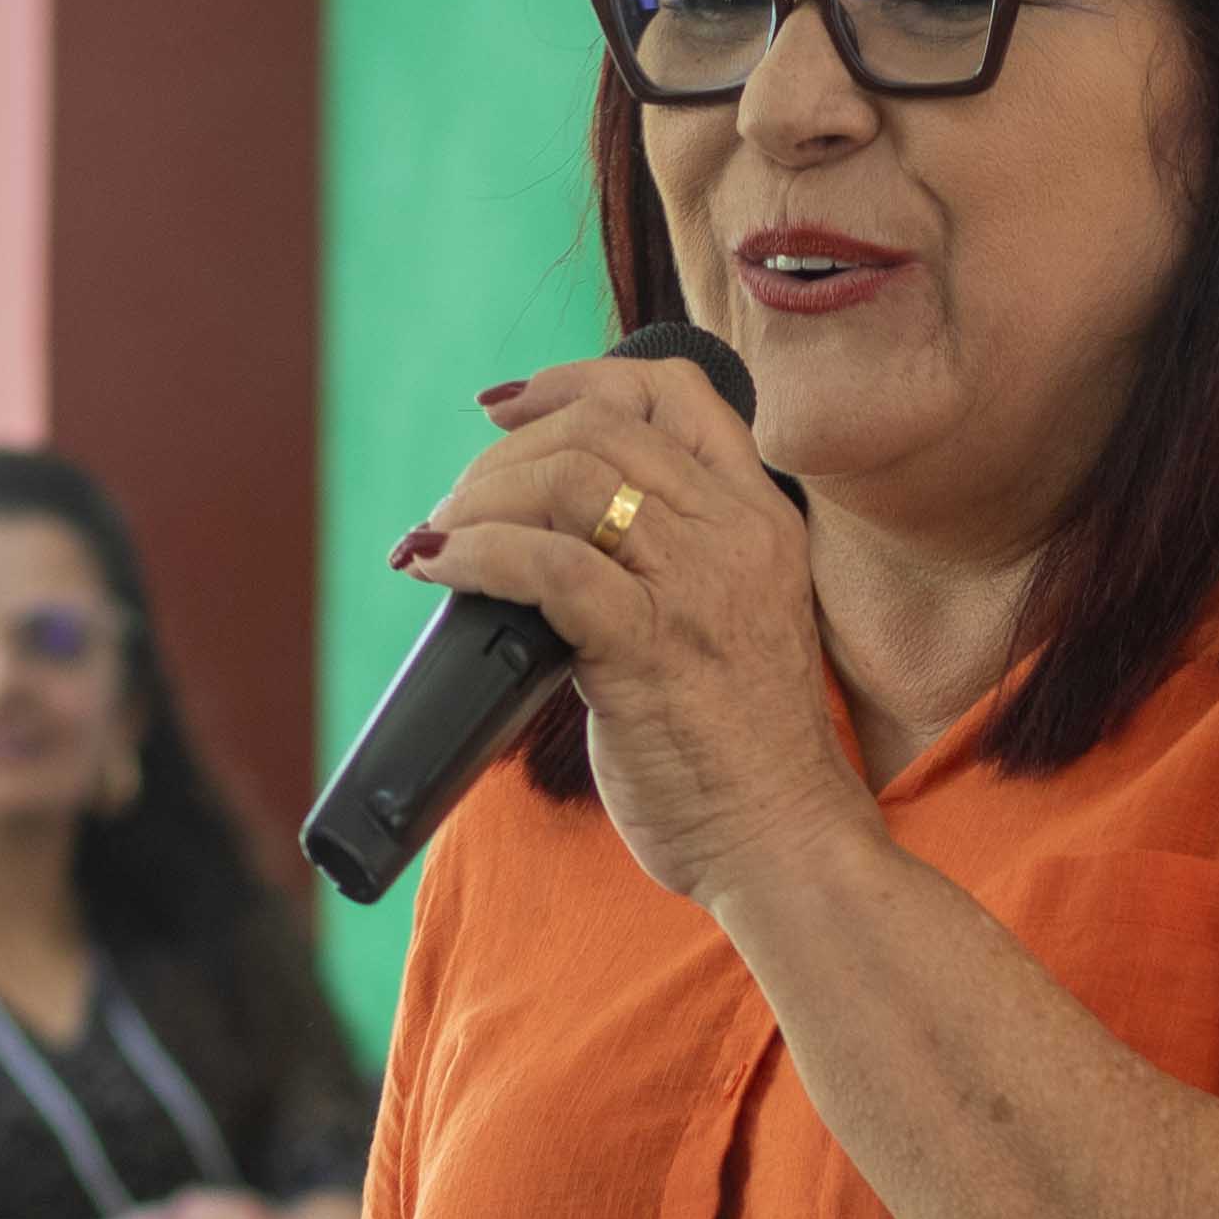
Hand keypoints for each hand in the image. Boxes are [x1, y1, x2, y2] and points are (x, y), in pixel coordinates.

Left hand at [397, 349, 853, 906]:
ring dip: (477, 498)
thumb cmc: (742, 747)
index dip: (577, 379)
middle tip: (457, 504)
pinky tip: (437, 567)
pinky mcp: (646, 647)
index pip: (674, 393)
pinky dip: (472, 553)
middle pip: (600, 427)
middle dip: (504, 451)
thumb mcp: (736, 618)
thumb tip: (559, 526)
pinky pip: (542, 565)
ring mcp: (695, 587)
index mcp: (761, 517)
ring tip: (440, 537)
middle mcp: (735, 534)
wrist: (782, 839)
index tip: (510, 406)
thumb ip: (678, 559)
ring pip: (566, 478)